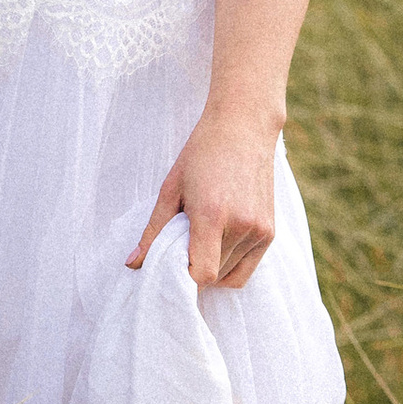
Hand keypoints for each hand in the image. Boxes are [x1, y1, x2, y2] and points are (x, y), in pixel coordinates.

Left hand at [127, 110, 279, 291]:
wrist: (243, 128)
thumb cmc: (201, 154)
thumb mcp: (170, 189)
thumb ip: (153, 231)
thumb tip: (132, 265)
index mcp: (213, 215)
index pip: (201, 274)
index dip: (184, 276)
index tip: (172, 262)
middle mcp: (242, 226)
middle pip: (213, 275)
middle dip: (194, 268)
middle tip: (183, 244)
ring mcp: (260, 231)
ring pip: (230, 275)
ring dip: (212, 267)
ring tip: (201, 238)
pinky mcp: (270, 232)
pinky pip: (247, 269)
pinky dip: (230, 266)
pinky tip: (217, 243)